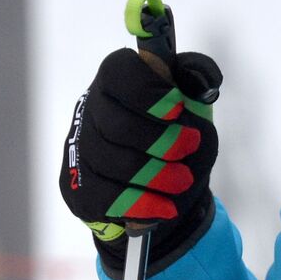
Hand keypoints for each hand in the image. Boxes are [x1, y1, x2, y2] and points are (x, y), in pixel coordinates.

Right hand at [60, 45, 220, 266]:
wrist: (168, 190)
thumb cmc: (177, 140)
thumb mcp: (195, 109)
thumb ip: (196, 87)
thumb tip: (202, 77)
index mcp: (116, 82)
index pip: (117, 72)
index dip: (146, 90)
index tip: (177, 108)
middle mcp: (91, 111)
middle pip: (115, 124)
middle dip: (159, 140)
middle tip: (190, 148)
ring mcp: (80, 150)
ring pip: (110, 163)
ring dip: (154, 175)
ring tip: (183, 181)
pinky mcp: (78, 187)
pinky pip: (105, 197)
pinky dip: (141, 203)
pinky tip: (165, 207)